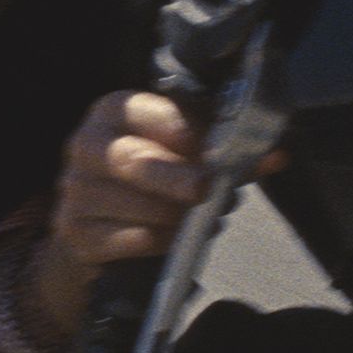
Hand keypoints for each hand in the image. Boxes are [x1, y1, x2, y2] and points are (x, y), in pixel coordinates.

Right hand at [32, 90, 278, 334]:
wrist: (95, 228)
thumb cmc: (147, 179)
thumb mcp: (179, 152)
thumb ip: (223, 150)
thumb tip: (276, 156)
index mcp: (112, 112)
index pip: (146, 112)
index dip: (182, 131)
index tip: (212, 148)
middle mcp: (86, 145)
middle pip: (133, 160)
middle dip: (174, 176)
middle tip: (204, 188)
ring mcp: (75, 190)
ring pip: (135, 206)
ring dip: (176, 216)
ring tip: (204, 219)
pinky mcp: (76, 230)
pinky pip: (129, 239)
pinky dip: (161, 241)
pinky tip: (177, 238)